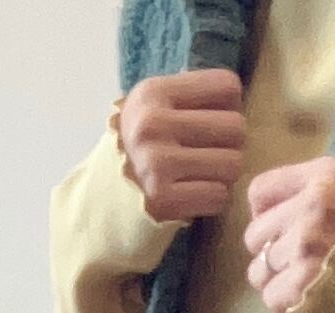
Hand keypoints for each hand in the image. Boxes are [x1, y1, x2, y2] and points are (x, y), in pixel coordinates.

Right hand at [116, 69, 247, 222]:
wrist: (98, 205)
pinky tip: (193, 197)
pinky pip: (219, 196)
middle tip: (210, 155)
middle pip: (235, 127)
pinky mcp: (162, 201)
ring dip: (223, 175)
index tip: (212, 121)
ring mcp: (156, 163)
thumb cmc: (138, 154)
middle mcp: (152, 124)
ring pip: (233, 164)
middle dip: (230, 145)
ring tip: (201, 177)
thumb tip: (233, 92)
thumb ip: (187, 95)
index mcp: (152, 94)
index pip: (226, 86)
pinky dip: (212, 201)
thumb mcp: (150, 110)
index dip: (229, 107)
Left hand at [243, 158, 334, 312]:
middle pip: (255, 236)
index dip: (268, 217)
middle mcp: (311, 204)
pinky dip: (289, 309)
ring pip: (259, 271)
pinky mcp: (303, 286)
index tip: (287, 233)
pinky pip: (271, 299)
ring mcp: (305, 246)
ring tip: (313, 288)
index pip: (260, 193)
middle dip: (275, 256)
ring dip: (281, 285)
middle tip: (307, 268)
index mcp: (327, 176)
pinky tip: (316, 306)